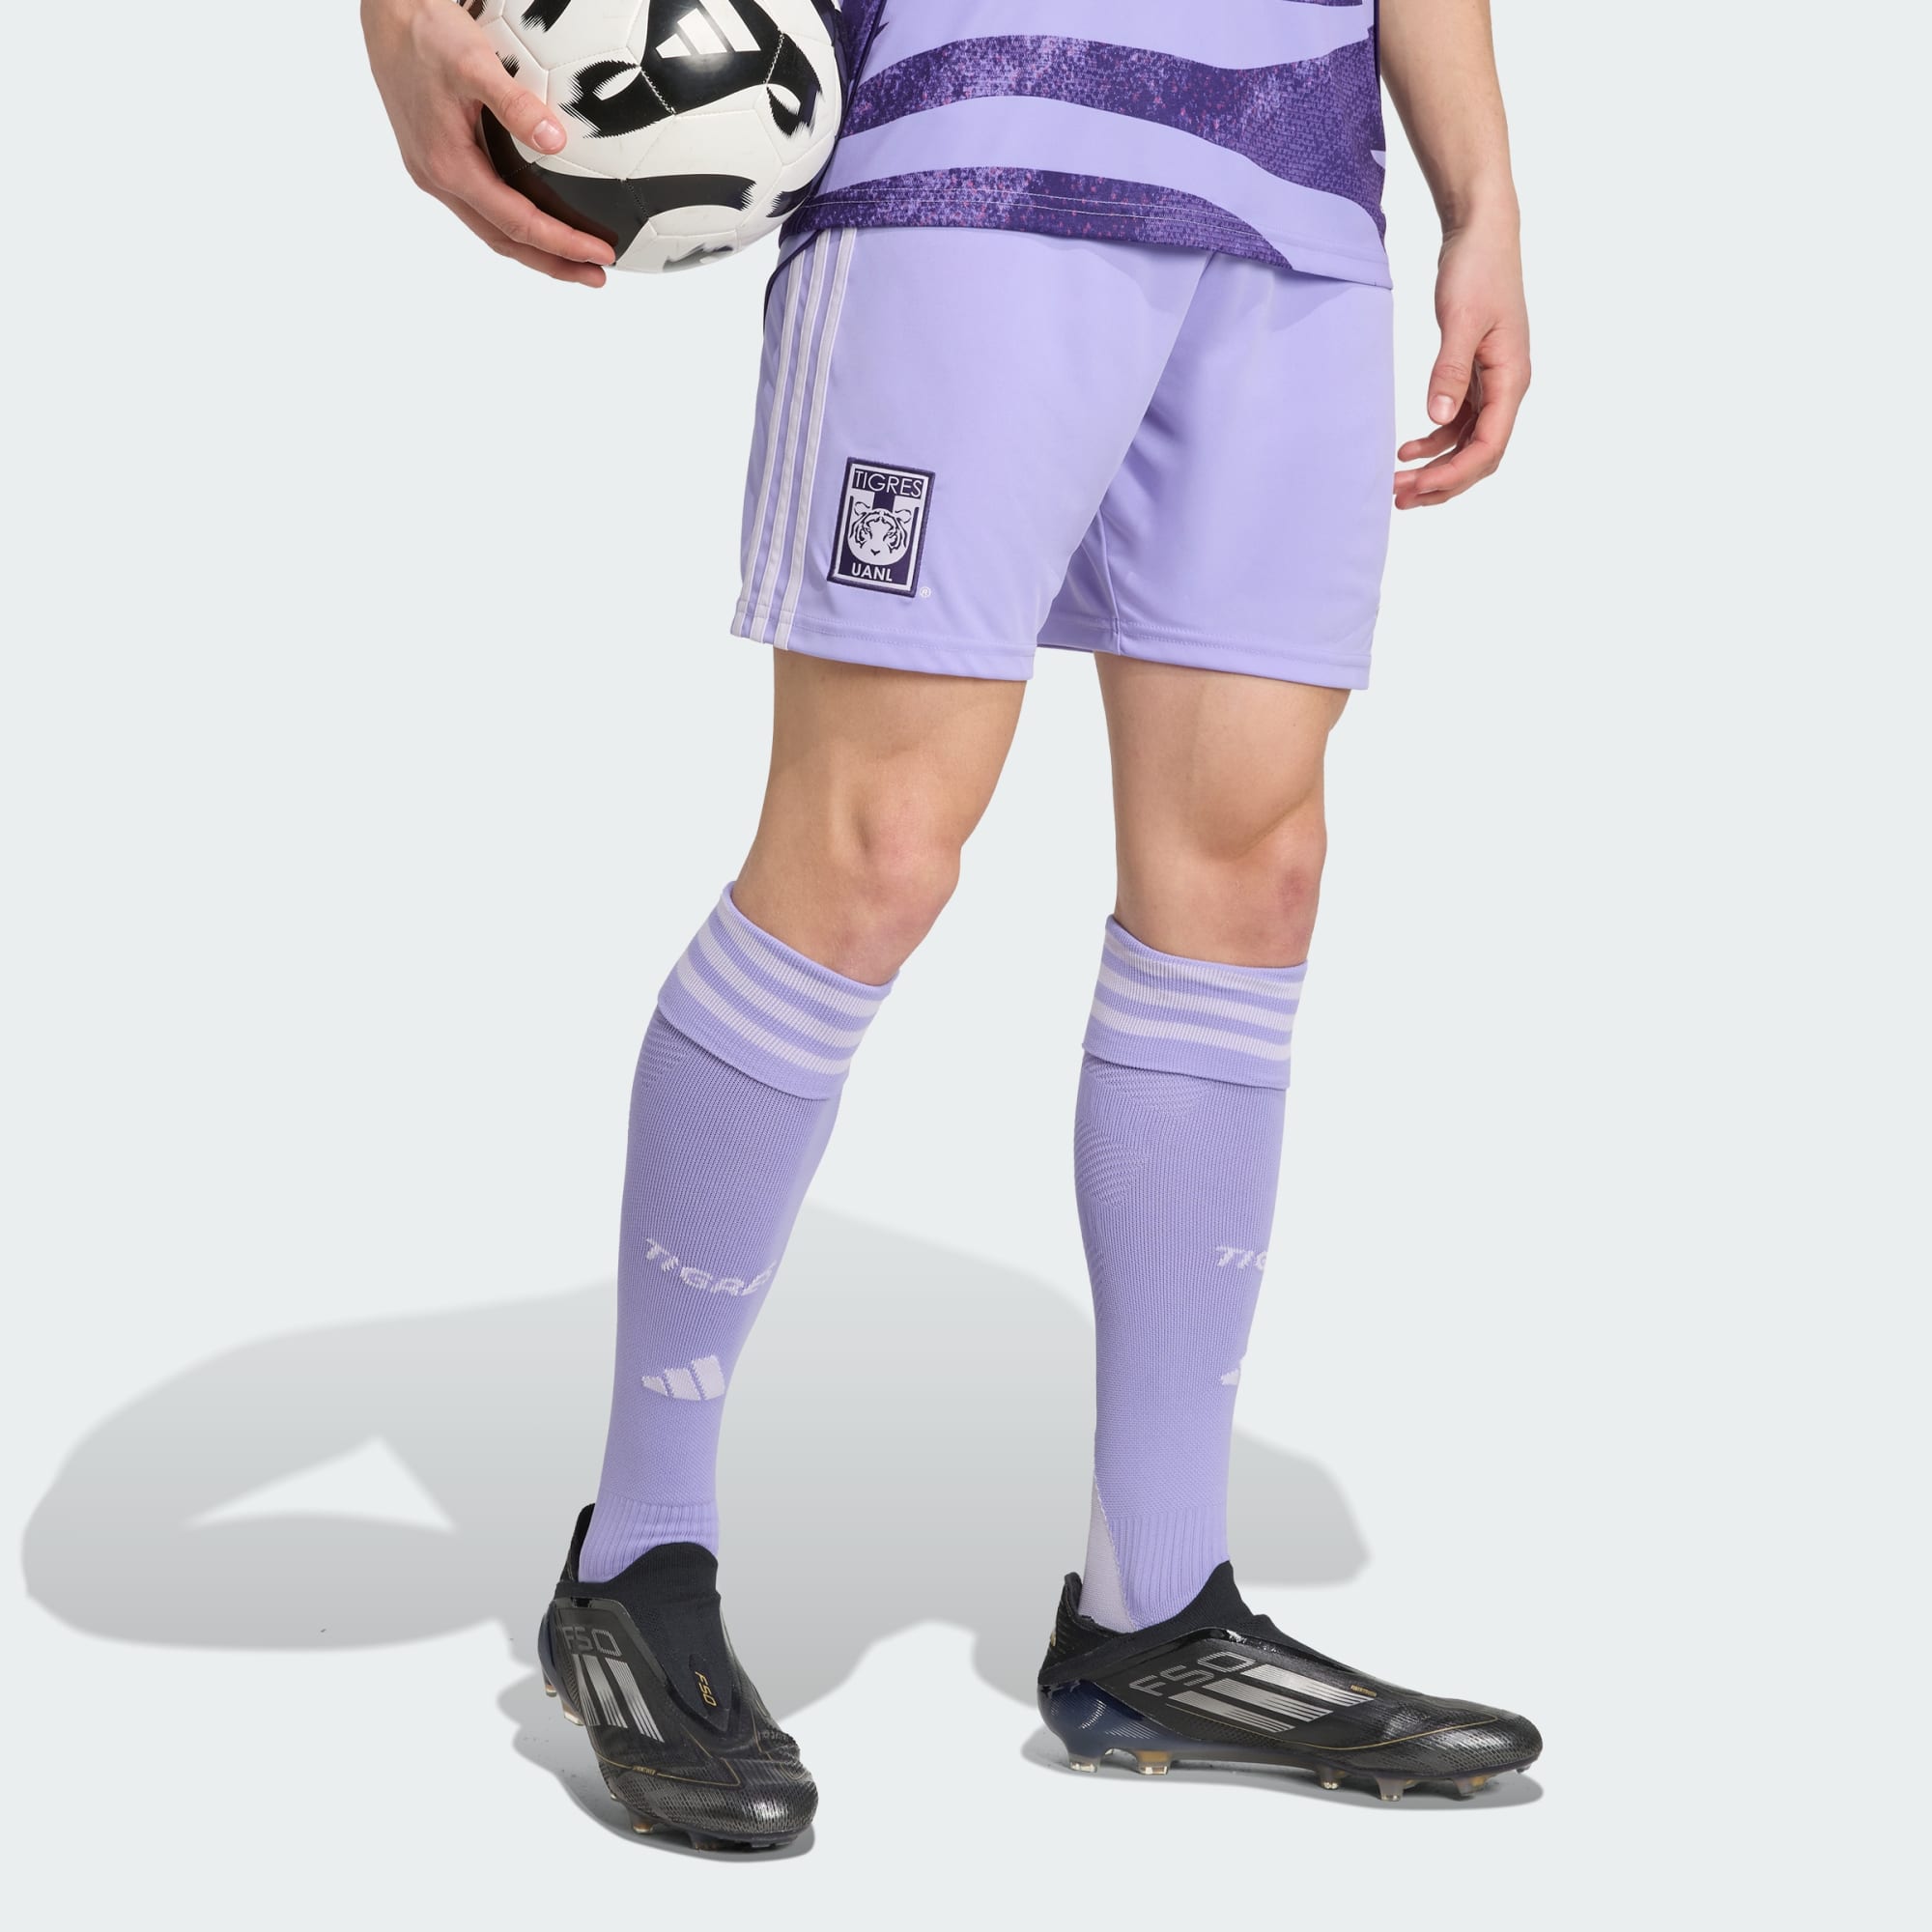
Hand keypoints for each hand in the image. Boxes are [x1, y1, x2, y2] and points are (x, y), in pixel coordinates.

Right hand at [361, 0, 613, 284]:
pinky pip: (483, 206)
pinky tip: (540, 219)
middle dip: (553, 263)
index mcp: (450, 166)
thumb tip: (556, 141)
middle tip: (598, 276)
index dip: (563, 244)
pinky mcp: (436, 160)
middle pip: (505, 241)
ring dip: (535, 249)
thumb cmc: (427, 32)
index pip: (518, 223)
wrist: (386, 15)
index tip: (601, 254)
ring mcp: (434, 173)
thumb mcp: (474, 61)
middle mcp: (438, 179)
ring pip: (492, 228)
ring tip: (576, 261)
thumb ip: (515, 104)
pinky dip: (515, 223)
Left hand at [1395, 220, 1529, 507]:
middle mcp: (1507, 387)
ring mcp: (1493, 383)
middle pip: (1480, 454)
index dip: (1454, 474)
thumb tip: (1439, 417)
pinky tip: (1407, 450)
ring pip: (1468, 442)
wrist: (1481, 233)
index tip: (1417, 488)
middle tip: (1399, 498)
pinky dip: (1435, 440)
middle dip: (1443, 481)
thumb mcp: (1461, 320)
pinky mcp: (1477, 374)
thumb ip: (1450, 371)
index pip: (1488, 446)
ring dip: (1436, 467)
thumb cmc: (1477, 269)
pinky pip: (1459, 422)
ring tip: (1397, 484)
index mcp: (1512, 378)